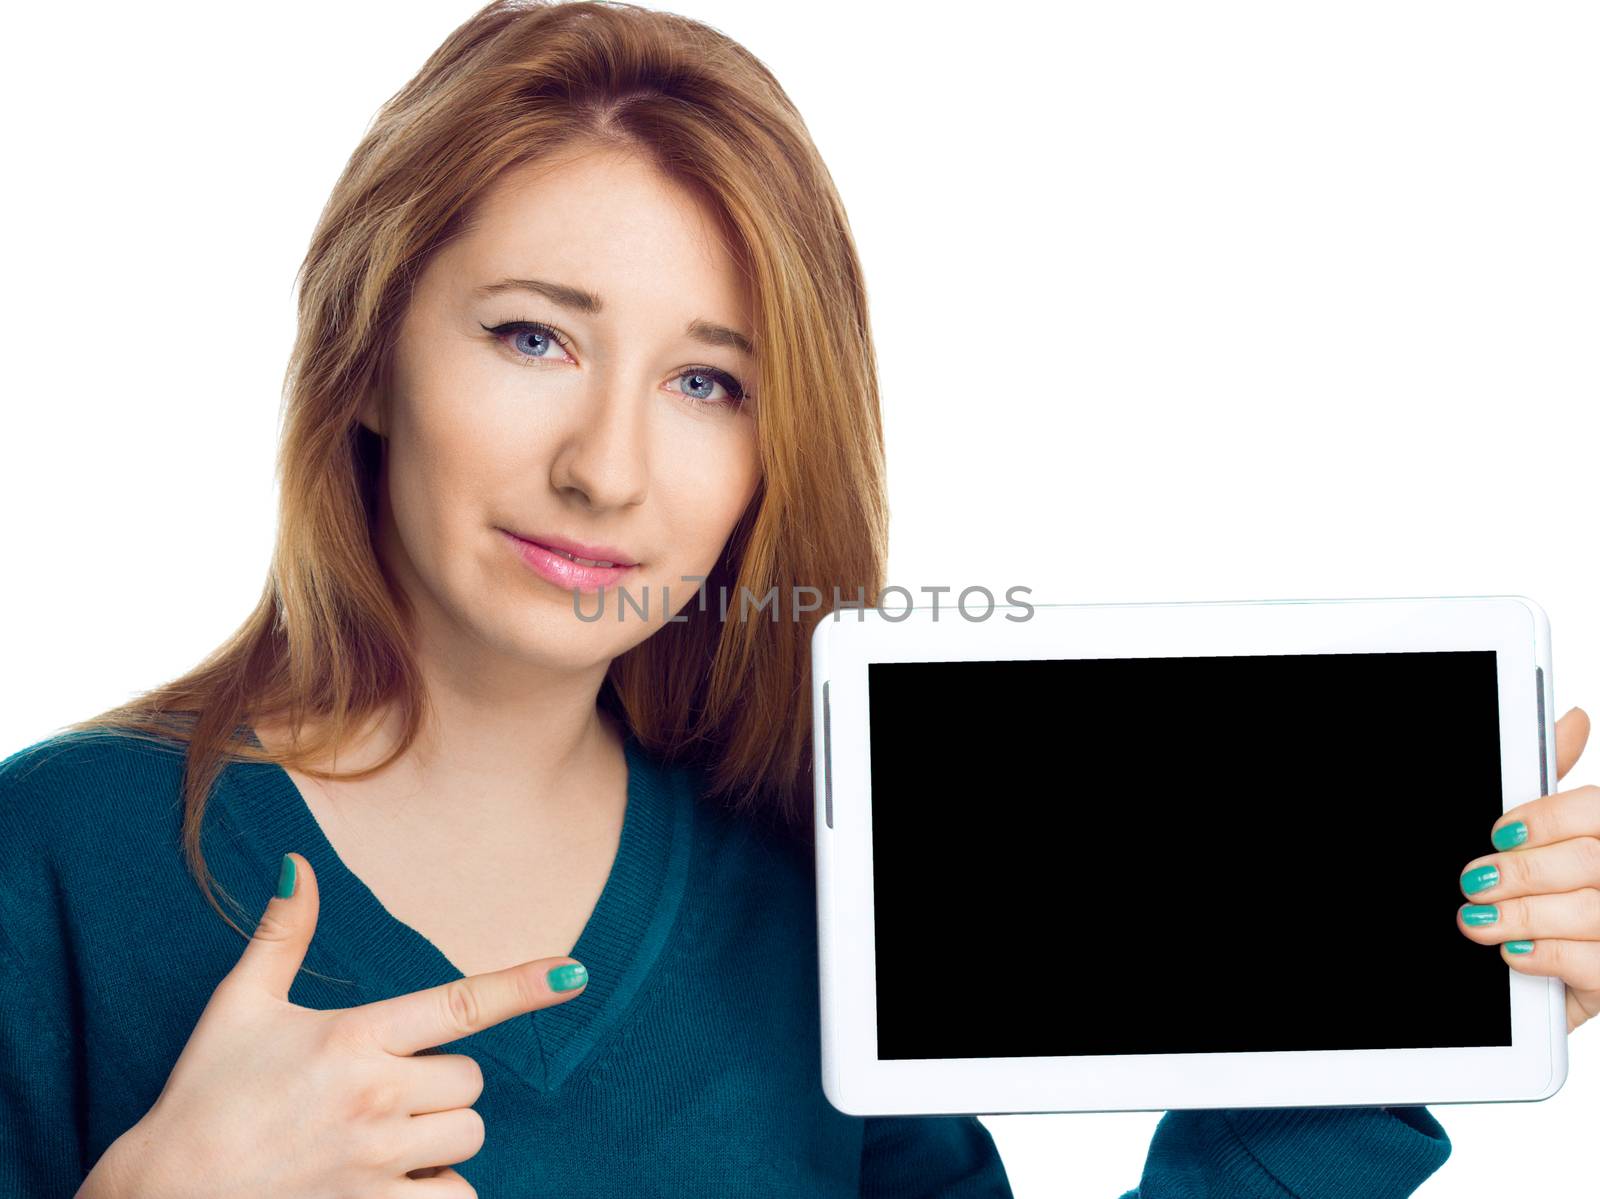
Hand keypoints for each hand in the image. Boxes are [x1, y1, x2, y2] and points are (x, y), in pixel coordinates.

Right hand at [92, 852, 589, 1197]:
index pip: (461, 1006)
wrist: (164, 1195)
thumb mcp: (239, 1006)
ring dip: (443, 1136)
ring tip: (384, 1136)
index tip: (576, 973)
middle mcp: (374, 1096)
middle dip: (441, 1083)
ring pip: (468, 1136)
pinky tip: (396, 1180)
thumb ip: (284, 935)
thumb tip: (300, 863)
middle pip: (470, 1080)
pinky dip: (439, 1189)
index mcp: (353, 1038)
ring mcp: (376, 1160)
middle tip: (381, 1090)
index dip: (524, 987)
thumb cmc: (204, 1095)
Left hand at [1455, 706, 1595, 1032]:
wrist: (1536, 977)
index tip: (1499, 832)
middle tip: (1473, 881)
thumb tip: (1575, 719)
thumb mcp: (1543, 834)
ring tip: (1476, 921)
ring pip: (1591, 913)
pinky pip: (1593, 965)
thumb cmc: (1549, 891)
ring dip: (1522, 915)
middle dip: (1522, 872)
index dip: (1546, 819)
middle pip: (1590, 862)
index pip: (1597, 811)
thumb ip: (1550, 782)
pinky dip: (1545, 956)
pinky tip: (1513, 953)